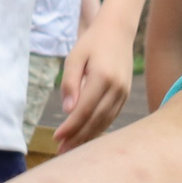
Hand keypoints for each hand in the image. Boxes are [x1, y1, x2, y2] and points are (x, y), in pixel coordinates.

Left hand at [52, 24, 132, 149]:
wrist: (118, 31)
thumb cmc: (92, 42)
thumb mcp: (74, 57)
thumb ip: (69, 83)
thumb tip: (67, 111)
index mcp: (102, 77)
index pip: (84, 110)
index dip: (70, 127)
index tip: (56, 138)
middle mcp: (116, 88)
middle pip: (95, 120)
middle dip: (78, 137)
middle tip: (61, 151)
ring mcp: (123, 92)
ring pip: (105, 121)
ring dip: (88, 136)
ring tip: (71, 148)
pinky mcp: (125, 95)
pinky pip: (111, 116)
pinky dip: (98, 128)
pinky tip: (86, 135)